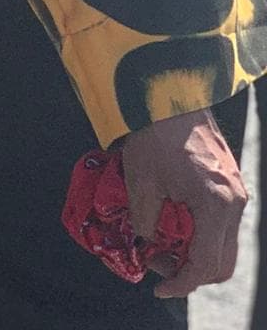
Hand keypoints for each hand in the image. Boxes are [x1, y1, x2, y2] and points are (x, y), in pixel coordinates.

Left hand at [122, 106, 246, 297]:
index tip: (159, 286)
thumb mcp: (141, 182)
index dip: (180, 282)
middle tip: (160, 265)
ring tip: (165, 242)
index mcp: (215, 205)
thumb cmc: (153, 132)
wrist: (168, 90)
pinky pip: (223, 221)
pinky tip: (176, 220)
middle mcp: (234, 202)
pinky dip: (203, 231)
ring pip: (225, 243)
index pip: (204, 264)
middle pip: (222, 261)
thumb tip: (145, 244)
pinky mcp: (231, 180)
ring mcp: (236, 190)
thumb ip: (145, 222)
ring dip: (198, 252)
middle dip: (191, 271)